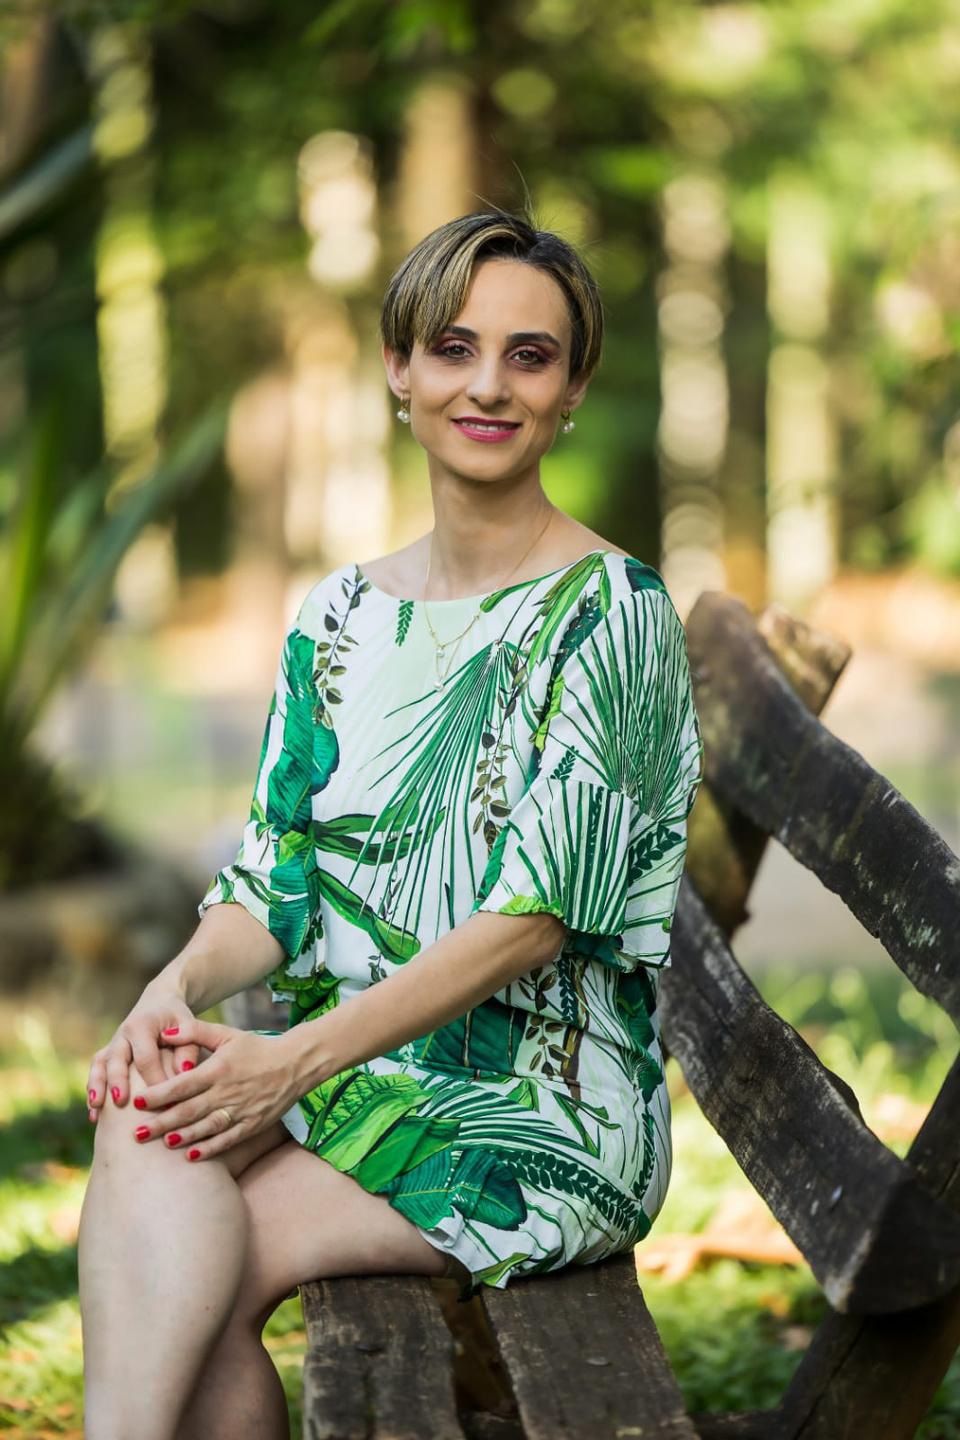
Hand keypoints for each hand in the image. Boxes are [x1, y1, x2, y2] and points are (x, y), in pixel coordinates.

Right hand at [85, 987, 201, 1121]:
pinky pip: (96, 1071)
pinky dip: (94, 1091)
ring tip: (97, 1111)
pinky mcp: (107, 1054)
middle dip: (117, 1081)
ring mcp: (112, 1044)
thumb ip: (188, 1047)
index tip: (166, 1102)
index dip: (155, 1079)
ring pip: (100, 1065)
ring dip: (97, 1087)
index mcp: (142, 1025)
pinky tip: (95, 1116)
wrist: (159, 1003)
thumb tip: (183, 1072)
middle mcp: (122, 1034)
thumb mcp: (188, 1025)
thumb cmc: (178, 1018)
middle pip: (116, 1059)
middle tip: (120, 1102)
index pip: (146, 1057)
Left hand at [131, 1018, 301, 1160]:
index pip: (182, 1085)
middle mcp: (227, 1092)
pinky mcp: (252, 1125)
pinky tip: (191, 1155)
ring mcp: (240, 1110)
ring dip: (183, 1137)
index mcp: (218, 1069)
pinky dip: (209, 1148)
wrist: (295, 1064)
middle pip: (189, 1110)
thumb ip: (195, 1032)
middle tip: (136, 1134)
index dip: (158, 1094)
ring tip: (162, 1143)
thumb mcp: (226, 1034)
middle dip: (161, 1123)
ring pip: (206, 1127)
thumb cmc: (256, 1048)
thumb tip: (165, 1032)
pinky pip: (227, 1139)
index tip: (137, 1101)